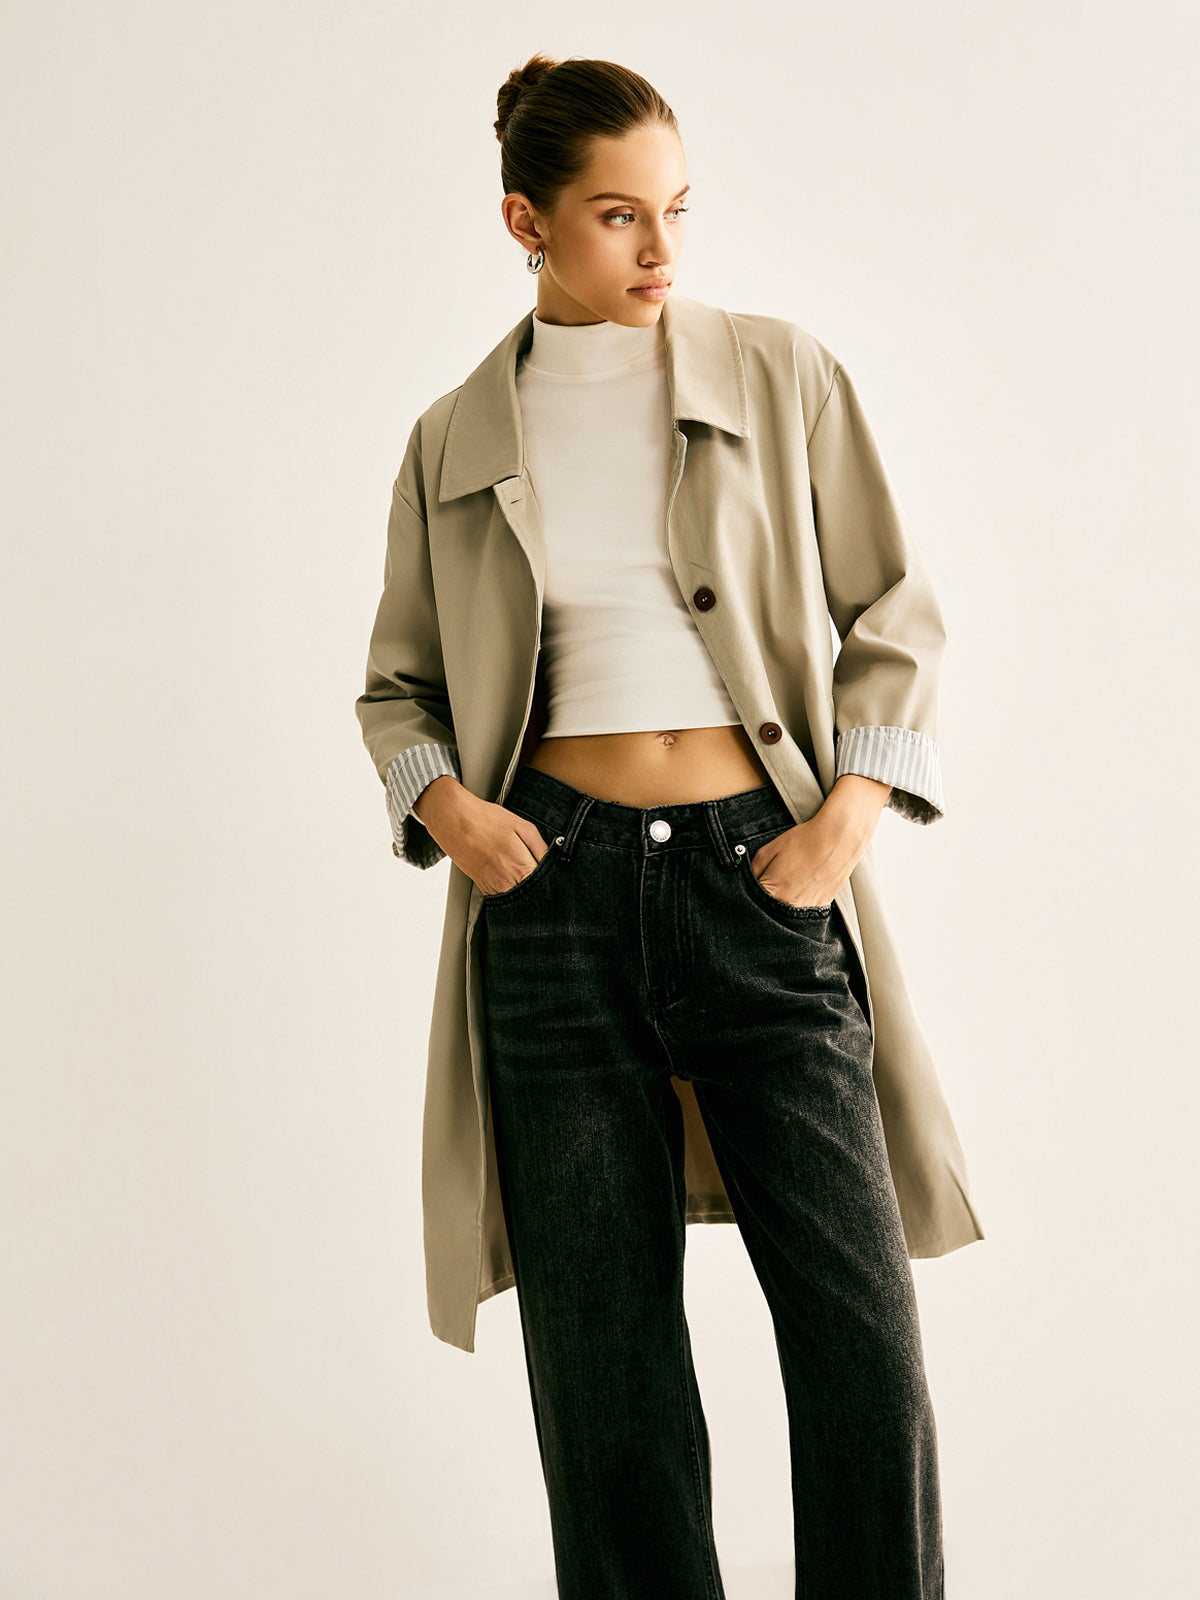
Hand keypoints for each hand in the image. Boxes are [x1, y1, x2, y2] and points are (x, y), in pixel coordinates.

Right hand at [414, 780, 548, 894]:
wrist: (454, 820)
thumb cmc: (486, 819)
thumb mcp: (522, 826)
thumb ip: (541, 848)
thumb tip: (553, 861)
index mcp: (520, 865)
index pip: (545, 884)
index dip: (552, 880)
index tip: (555, 877)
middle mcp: (506, 881)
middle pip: (532, 895)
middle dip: (540, 888)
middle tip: (543, 877)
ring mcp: (493, 886)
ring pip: (517, 900)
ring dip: (525, 891)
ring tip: (526, 876)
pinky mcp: (482, 887)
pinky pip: (503, 897)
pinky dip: (510, 891)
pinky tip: (511, 877)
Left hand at [749, 821, 843, 908]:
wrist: (838, 838)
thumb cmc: (804, 841)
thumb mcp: (769, 850)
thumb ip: (752, 870)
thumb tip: (744, 883)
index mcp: (773, 892)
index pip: (752, 901)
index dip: (752, 892)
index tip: (757, 883)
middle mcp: (790, 906)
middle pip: (769, 910)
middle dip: (767, 898)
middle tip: (776, 877)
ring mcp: (807, 908)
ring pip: (787, 912)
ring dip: (784, 900)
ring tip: (793, 878)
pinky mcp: (822, 906)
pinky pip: (804, 909)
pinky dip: (800, 899)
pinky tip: (804, 883)